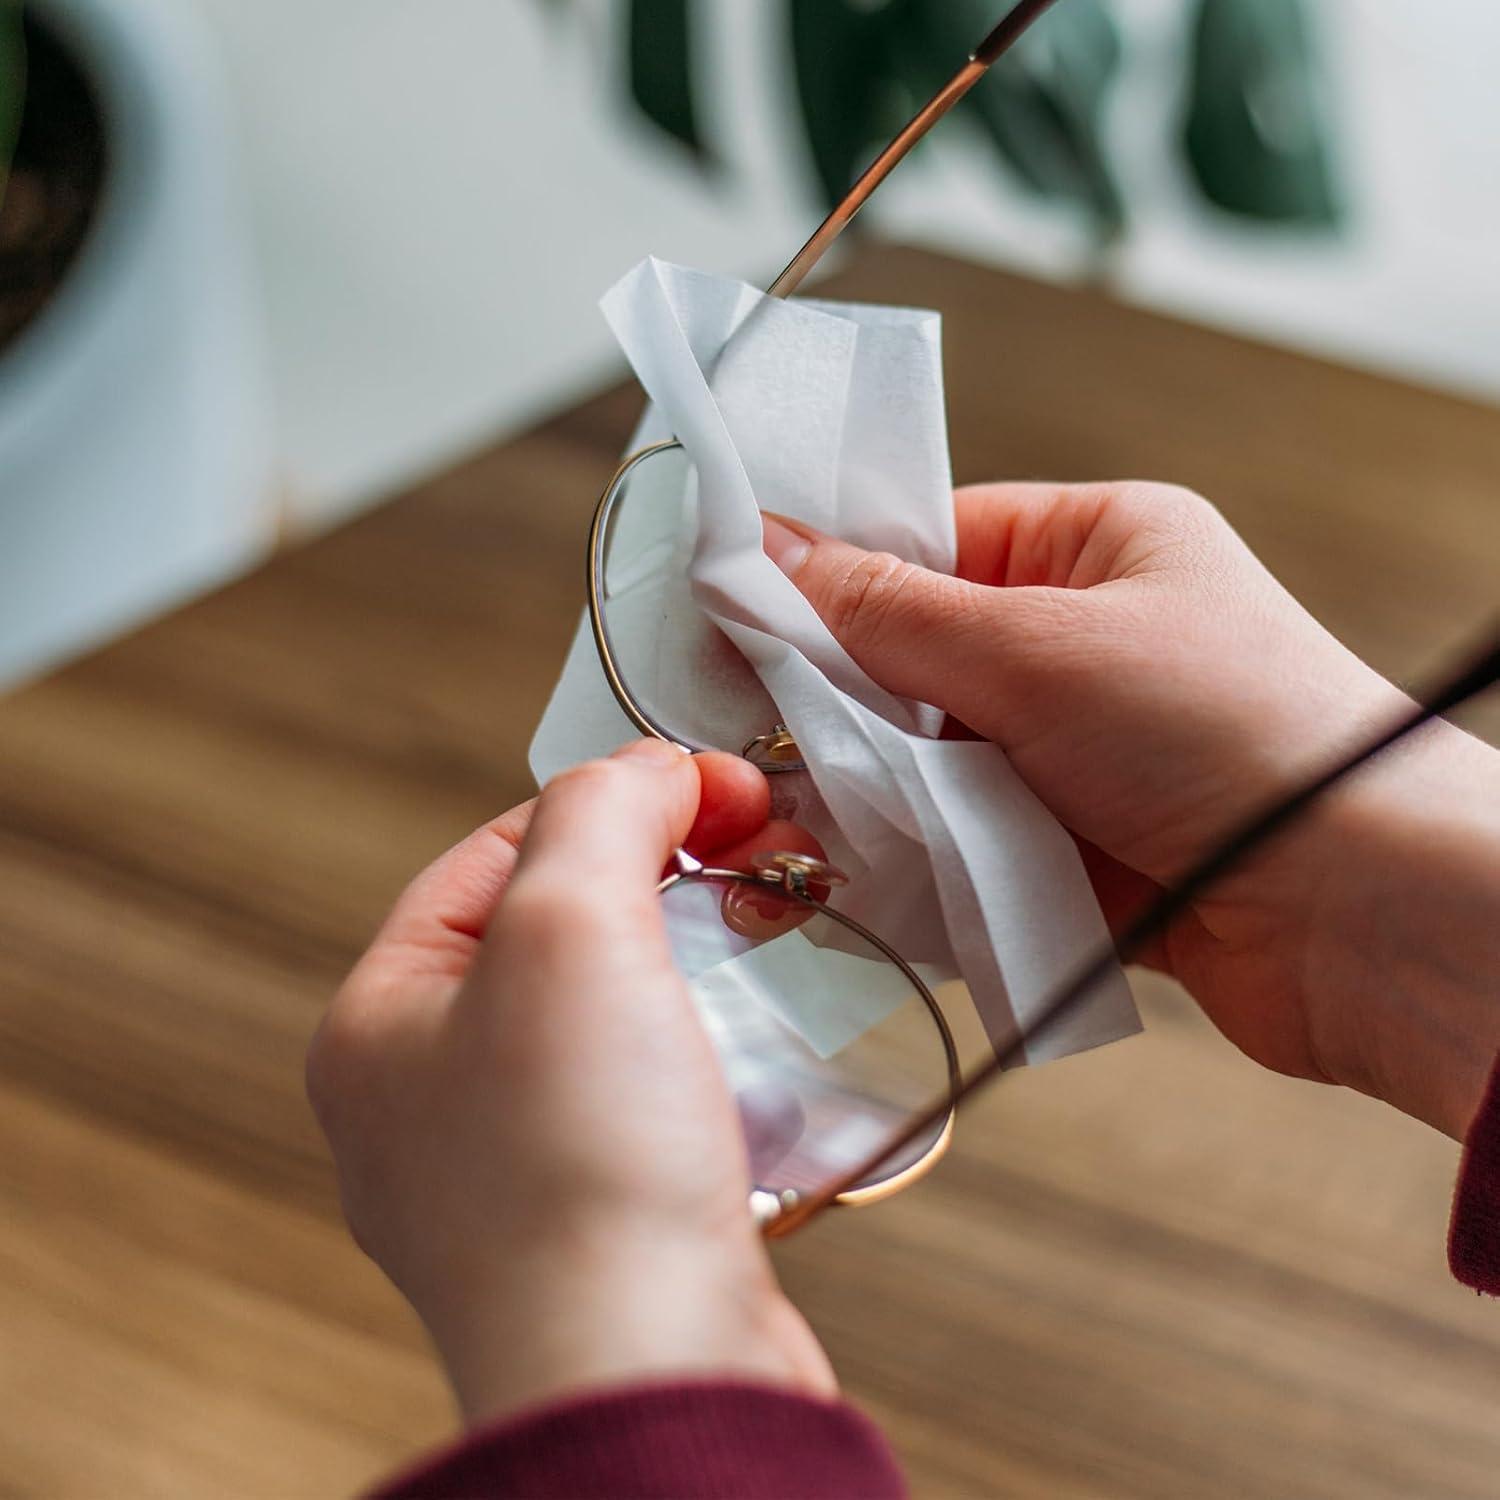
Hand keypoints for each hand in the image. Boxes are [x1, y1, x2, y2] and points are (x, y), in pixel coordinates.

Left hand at [307, 740, 835, 1427]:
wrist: (651, 1380)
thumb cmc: (578, 1177)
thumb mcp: (570, 928)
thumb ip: (599, 812)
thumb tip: (646, 769)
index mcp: (380, 1023)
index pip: (496, 851)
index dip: (613, 801)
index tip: (716, 788)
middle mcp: (430, 1099)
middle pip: (557, 928)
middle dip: (663, 875)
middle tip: (756, 846)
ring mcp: (512, 1167)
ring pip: (614, 1013)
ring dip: (695, 963)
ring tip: (767, 933)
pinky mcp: (601, 1219)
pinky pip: (654, 1100)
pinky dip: (711, 1059)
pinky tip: (752, 1062)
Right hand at [764, 483, 1499, 1138]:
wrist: (1364, 916)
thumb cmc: (1237, 737)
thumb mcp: (1039, 647)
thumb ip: (890, 611)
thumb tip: (769, 552)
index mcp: (1099, 548)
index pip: (930, 539)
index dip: (834, 578)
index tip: (738, 614)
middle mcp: (1090, 643)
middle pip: (918, 659)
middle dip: (851, 706)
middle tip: (769, 738)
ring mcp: (1084, 751)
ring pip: (932, 760)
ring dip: (886, 793)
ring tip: (833, 819)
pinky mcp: (1079, 847)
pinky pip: (966, 841)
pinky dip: (926, 859)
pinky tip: (884, 876)